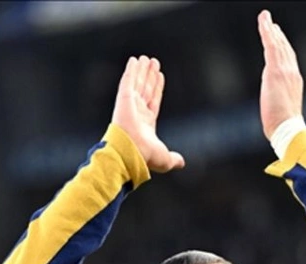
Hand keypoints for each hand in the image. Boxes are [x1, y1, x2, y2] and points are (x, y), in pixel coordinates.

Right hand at [112, 55, 184, 172]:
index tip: (159, 76)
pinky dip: (131, 70)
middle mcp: (137, 112)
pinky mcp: (124, 98)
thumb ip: (174, 158)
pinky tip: (134, 60)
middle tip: (153, 63)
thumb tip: (182, 163)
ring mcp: (130, 104)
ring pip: (138, 83)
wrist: (131, 152)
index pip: (153, 101)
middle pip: (145, 89)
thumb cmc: (145, 156)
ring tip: (146, 58)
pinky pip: (128, 80)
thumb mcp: (165, 158)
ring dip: (142, 70)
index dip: (157, 88)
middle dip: (149, 76)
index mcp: (146, 123)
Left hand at [258, 10, 303, 139]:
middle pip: (284, 49)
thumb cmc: (282, 125)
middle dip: (277, 36)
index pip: (288, 60)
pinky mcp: (276, 69)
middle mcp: (292, 72)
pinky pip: (271, 45)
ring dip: (270, 29)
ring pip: (277, 44)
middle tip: (271, 24)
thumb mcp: (281, 109)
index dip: (284, 48)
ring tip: (265, 18)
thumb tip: (271, 102)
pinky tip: (263, 21)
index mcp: (294, 81)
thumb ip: (277, 100)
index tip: (278, 38)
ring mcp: (285, 70)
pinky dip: (267, 31)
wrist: (287, 126)